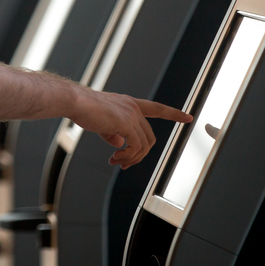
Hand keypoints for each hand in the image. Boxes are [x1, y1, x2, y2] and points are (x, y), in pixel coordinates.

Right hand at [69, 88, 191, 168]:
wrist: (76, 102)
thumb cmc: (85, 110)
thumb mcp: (103, 123)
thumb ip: (115, 133)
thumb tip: (121, 146)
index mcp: (130, 104)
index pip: (157, 108)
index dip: (173, 114)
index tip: (188, 117)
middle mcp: (134, 107)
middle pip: (149, 137)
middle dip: (139, 155)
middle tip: (122, 163)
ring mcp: (131, 115)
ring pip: (144, 145)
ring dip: (131, 158)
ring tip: (116, 162)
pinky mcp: (126, 123)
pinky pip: (135, 147)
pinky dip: (128, 157)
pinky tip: (115, 158)